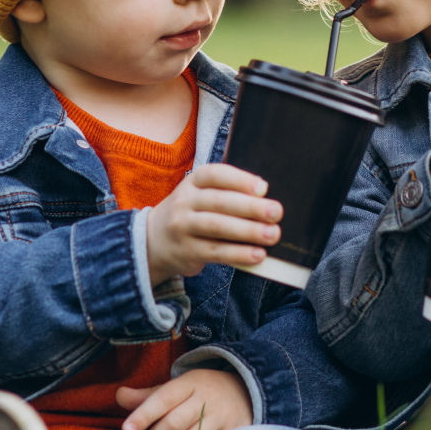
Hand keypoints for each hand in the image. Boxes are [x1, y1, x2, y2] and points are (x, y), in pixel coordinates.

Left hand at [116, 369, 252, 429]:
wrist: (245, 393)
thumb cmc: (200, 393)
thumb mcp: (177, 387)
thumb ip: (148, 396)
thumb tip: (119, 397)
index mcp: (189, 383)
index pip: (163, 398)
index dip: (143, 415)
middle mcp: (206, 399)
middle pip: (174, 424)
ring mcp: (221, 419)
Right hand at [146, 163, 281, 285]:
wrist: (154, 240)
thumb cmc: (191, 214)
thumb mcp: (199, 195)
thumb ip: (226, 193)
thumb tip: (267, 199)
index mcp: (192, 182)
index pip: (214, 175)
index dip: (239, 179)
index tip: (263, 187)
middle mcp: (184, 202)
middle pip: (219, 202)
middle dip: (250, 207)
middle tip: (276, 212)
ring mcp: (182, 227)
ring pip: (217, 227)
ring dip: (248, 231)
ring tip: (272, 234)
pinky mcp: (187, 251)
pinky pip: (216, 252)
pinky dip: (239, 254)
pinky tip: (258, 254)